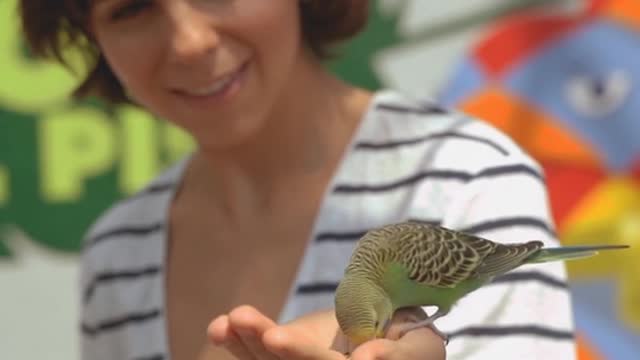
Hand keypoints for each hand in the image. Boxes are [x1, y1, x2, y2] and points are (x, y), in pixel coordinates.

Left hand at [207, 305, 445, 359]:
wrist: (391, 330)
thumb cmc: (411, 342)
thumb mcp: (422, 349)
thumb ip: (402, 356)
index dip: (301, 354)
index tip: (275, 336)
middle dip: (263, 347)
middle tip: (241, 321)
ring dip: (245, 343)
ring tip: (227, 322)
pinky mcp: (287, 357)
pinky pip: (259, 353)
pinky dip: (239, 342)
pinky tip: (221, 328)